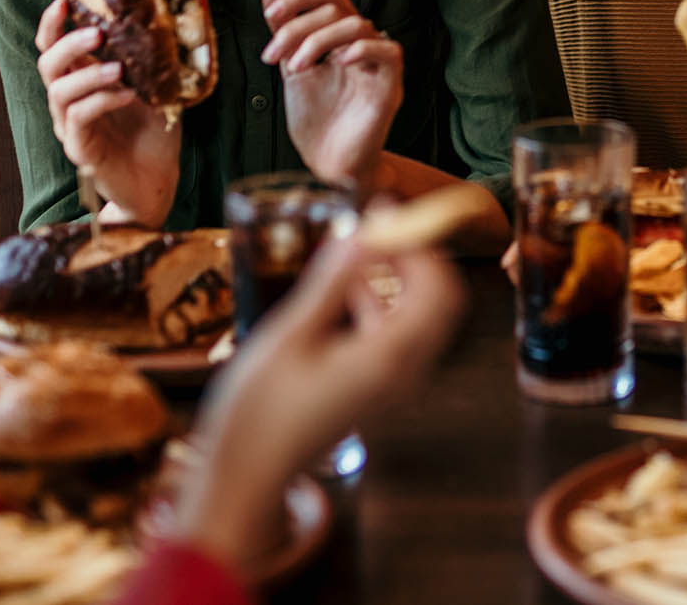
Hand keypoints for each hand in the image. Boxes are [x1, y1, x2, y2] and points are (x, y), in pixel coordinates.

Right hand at [35, 0, 179, 225]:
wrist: (157, 179)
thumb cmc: (154, 131)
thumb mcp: (158, 86)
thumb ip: (154, 59)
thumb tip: (169, 21)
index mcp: (81, 80)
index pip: (53, 47)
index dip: (52, 24)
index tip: (63, 1)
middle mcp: (69, 101)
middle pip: (48, 64)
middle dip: (67, 43)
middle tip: (96, 32)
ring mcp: (71, 126)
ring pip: (59, 92)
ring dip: (88, 74)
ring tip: (119, 67)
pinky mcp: (80, 149)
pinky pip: (80, 119)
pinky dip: (102, 101)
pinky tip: (129, 94)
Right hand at [178, 234, 464, 575]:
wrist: (246, 476)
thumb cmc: (258, 413)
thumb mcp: (290, 336)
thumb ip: (330, 284)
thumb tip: (361, 235)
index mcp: (389, 359)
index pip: (437, 288)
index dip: (419, 242)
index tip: (384, 209)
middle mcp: (404, 374)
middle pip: (439, 301)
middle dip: (415, 256)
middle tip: (376, 224)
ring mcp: (393, 387)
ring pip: (420, 318)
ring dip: (398, 278)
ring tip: (358, 247)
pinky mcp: (376, 392)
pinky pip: (398, 338)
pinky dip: (382, 305)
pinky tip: (344, 290)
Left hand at [262, 0, 402, 189]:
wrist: (327, 163)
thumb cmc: (316, 119)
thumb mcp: (291, 67)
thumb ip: (284, 31)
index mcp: (340, 37)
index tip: (270, 14)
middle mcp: (362, 44)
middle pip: (338, 7)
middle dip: (297, 26)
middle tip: (273, 55)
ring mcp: (378, 64)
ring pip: (357, 25)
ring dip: (317, 41)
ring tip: (294, 69)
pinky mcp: (391, 86)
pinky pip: (388, 52)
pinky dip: (360, 50)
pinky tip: (336, 64)